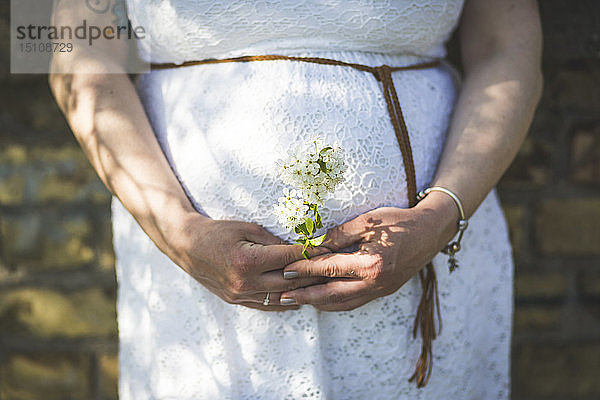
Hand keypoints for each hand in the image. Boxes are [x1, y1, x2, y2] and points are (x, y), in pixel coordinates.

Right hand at [163, 213, 327, 310]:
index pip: (290, 259)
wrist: (186, 246)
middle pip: (290, 282)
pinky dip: (285, 302)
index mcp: (249, 261)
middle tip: (332, 269)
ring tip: (321, 284)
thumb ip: (274, 240)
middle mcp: (246, 283)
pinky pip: (267, 305)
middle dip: (314, 275)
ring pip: (281, 298)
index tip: (328, 249)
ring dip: (303, 292)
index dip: (312, 253)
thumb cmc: (218, 231)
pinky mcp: (237, 300)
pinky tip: (299, 298)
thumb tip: (300, 248)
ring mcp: (240, 295)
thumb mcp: (247, 228)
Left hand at [279, 192, 458, 310]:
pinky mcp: (383, 292)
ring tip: (296, 300)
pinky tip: (321, 299)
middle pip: (332, 295)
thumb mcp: (366, 221)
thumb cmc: (399, 221)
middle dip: (305, 296)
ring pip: (343, 304)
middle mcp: (376, 283)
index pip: (329, 269)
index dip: (305, 270)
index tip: (285, 270)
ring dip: (317, 303)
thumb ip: (337, 235)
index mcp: (371, 264)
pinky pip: (354, 302)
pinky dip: (335, 302)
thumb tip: (311, 245)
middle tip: (281, 296)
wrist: (431, 232)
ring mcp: (381, 291)